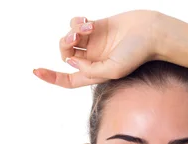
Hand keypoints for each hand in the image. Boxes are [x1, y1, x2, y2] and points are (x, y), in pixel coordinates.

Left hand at [33, 10, 162, 88]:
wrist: (152, 32)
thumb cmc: (138, 54)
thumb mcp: (113, 70)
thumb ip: (90, 70)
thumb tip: (71, 61)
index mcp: (95, 74)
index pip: (68, 79)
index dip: (52, 77)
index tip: (36, 71)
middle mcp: (92, 59)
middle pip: (65, 54)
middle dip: (65, 43)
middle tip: (77, 35)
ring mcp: (94, 42)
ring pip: (70, 38)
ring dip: (72, 30)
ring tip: (86, 26)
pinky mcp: (97, 27)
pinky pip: (76, 24)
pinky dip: (77, 21)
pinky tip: (88, 20)